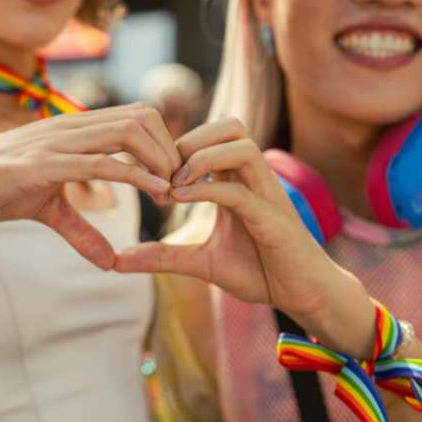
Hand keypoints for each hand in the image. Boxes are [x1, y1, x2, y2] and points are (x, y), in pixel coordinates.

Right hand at [0, 103, 180, 270]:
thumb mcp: (48, 210)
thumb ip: (81, 230)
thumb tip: (110, 262)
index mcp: (72, 130)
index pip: (134, 116)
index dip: (162, 141)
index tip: (173, 175)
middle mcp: (69, 127)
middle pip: (141, 117)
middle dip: (170, 148)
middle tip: (180, 184)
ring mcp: (56, 142)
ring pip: (127, 132)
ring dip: (159, 160)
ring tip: (171, 190)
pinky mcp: (43, 164)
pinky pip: (100, 163)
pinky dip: (135, 175)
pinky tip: (156, 190)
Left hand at [114, 118, 362, 320]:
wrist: (303, 296)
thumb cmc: (260, 272)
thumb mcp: (200, 263)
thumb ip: (163, 256)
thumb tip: (118, 260)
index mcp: (238, 181)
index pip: (211, 139)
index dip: (176, 147)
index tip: (148, 172)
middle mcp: (254, 179)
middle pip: (230, 126)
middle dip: (191, 139)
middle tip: (161, 170)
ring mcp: (267, 195)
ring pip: (241, 145)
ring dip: (201, 158)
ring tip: (173, 184)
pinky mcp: (274, 218)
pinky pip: (241, 190)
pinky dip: (208, 190)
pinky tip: (181, 200)